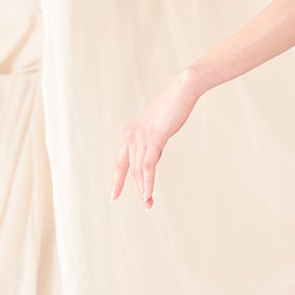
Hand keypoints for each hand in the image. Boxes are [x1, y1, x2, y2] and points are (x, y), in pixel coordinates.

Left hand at [111, 70, 199, 209]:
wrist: (181, 91)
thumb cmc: (173, 107)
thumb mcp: (159, 128)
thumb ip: (152, 144)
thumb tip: (151, 160)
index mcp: (130, 134)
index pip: (120, 162)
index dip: (117, 181)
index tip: (114, 196)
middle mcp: (131, 136)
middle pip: (131, 170)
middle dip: (138, 188)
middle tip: (146, 204)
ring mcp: (140, 138)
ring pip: (138, 170)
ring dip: (144, 189)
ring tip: (148, 203)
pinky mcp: (153, 139)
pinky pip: (148, 166)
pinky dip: (148, 182)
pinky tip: (149, 194)